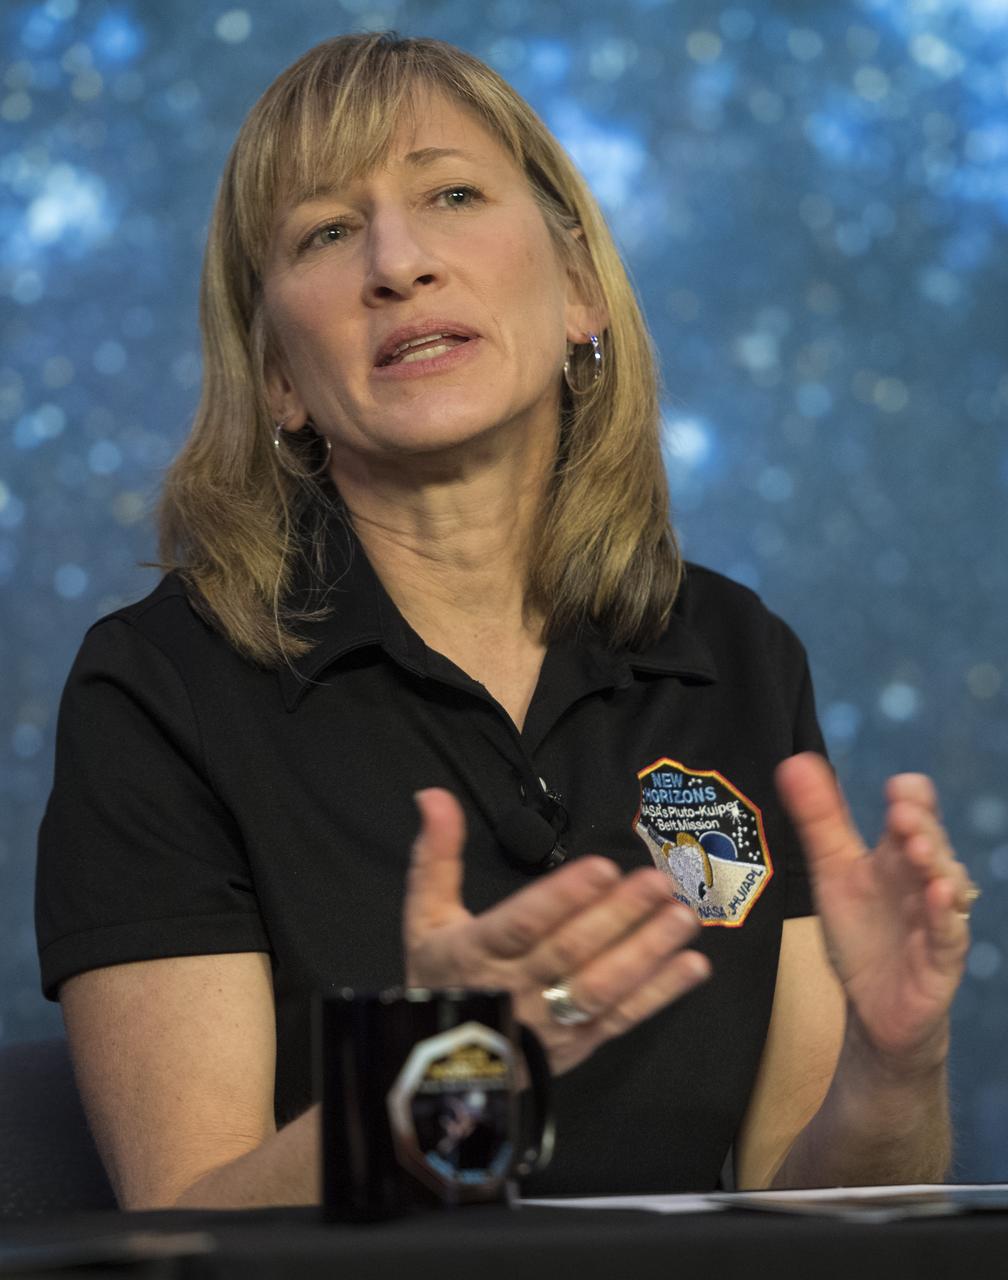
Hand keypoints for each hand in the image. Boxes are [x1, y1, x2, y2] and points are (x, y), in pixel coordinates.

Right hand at [403, 789, 710, 1075]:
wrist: (439, 1069)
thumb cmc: (438, 977)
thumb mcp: (425, 915)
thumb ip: (436, 855)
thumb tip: (433, 793)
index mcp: (475, 953)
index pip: (522, 924)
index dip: (562, 898)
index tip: (603, 867)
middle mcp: (514, 990)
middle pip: (570, 952)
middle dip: (618, 916)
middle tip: (658, 882)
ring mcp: (549, 1024)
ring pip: (601, 988)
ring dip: (646, 953)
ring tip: (683, 919)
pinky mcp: (577, 1045)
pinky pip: (621, 1019)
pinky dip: (659, 994)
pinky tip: (694, 967)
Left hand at [775, 753, 971, 1073]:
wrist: (873, 1010)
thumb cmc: (861, 935)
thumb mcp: (832, 873)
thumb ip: (818, 819)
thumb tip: (794, 761)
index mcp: (896, 855)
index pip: (915, 813)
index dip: (912, 799)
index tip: (898, 788)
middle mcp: (922, 880)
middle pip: (932, 843)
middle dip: (921, 826)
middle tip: (902, 814)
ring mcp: (935, 920)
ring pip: (946, 885)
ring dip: (936, 864)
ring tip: (918, 847)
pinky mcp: (940, 961)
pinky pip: (949, 935)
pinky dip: (944, 916)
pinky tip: (937, 898)